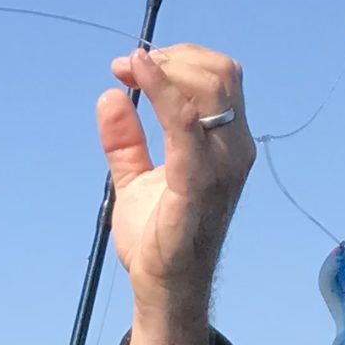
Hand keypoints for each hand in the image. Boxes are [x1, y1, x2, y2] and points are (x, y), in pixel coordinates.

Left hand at [96, 41, 252, 344]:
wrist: (165, 287)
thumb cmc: (159, 237)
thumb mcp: (135, 179)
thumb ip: (125, 140)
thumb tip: (111, 95)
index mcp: (226, 145)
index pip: (217, 79)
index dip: (176, 60)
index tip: (131, 64)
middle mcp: (234, 149)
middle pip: (218, 75)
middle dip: (172, 58)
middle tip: (128, 65)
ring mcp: (223, 164)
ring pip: (209, 88)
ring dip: (167, 69)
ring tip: (130, 69)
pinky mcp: (199, 181)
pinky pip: (185, 122)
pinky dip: (162, 90)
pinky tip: (138, 75)